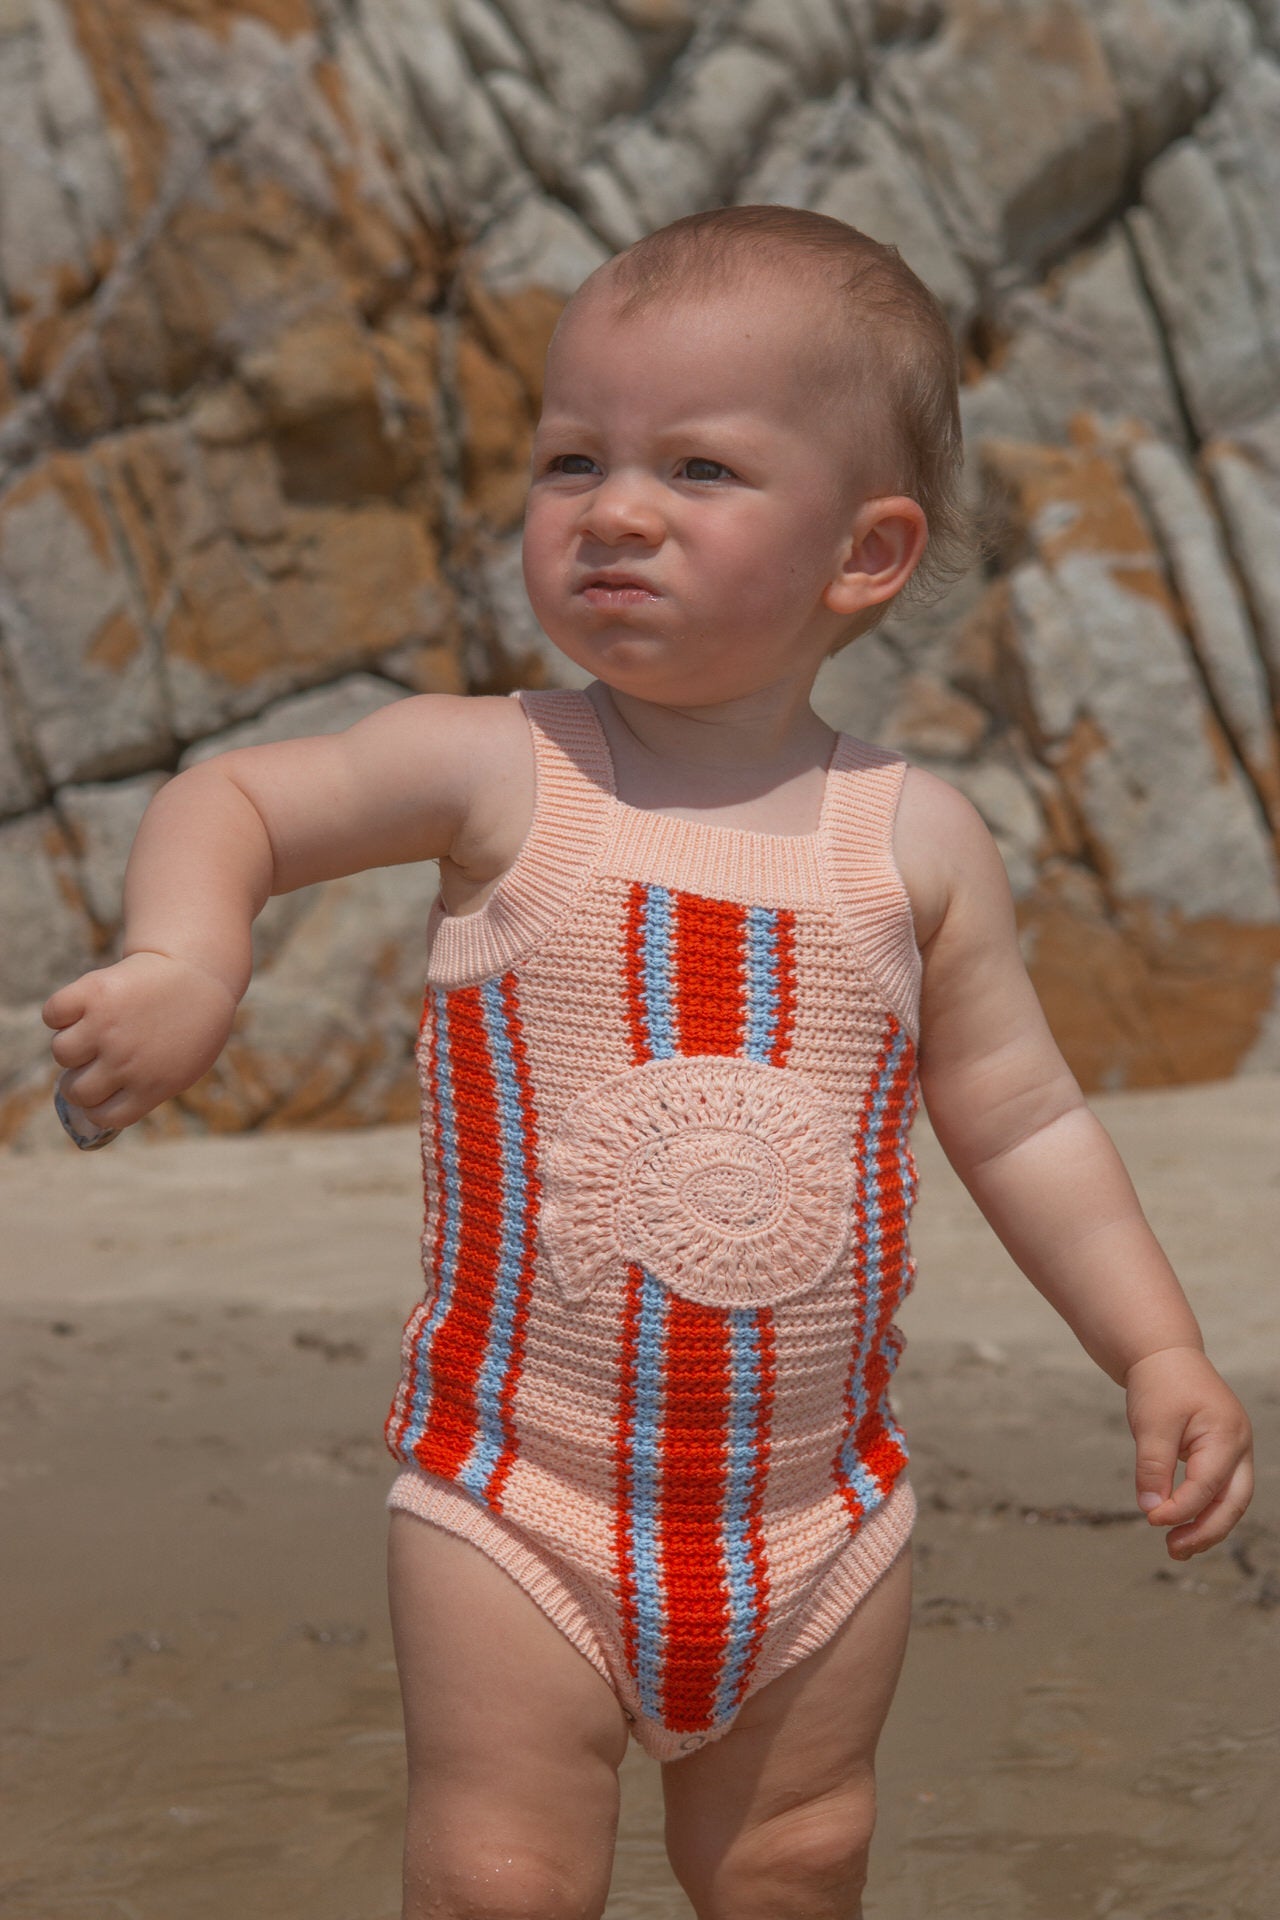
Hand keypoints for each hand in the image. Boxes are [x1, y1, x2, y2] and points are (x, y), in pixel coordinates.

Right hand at [42, 950, 238, 1131]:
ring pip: (61, 1052)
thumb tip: (99, 1109)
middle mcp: (125, 1059)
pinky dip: (61, 1012)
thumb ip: (146, 1090)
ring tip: (94, 1029)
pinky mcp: (92, 992)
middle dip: (79, 1080)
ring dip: (73, 1043)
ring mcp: (106, 1025)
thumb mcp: (183, 1068)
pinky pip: (53, 1014)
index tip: (101, 1092)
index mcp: (150, 1085)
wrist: (197, 968)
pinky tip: (83, 1007)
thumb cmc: (190, 1023)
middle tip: (92, 1062)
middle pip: (76, 1090)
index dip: (97, 1106)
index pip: (102, 1116)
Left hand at [1125, 1346, 1252, 1559]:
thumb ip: (1152, 1467)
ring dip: (1206, 1527)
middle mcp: (1239, 1446)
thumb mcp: (1151, 1423)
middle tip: (1174, 1549)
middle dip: (1206, 1531)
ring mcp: (1235, 1451)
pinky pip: (1219, 1491)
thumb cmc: (1160, 1384)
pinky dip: (1202, 1510)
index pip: (1207, 1485)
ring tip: (1176, 1548)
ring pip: (1230, 1502)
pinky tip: (1180, 1526)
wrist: (1165, 1355)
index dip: (1180, 1508)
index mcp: (1227, 1435)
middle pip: (1233, 1503)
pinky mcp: (1222, 1456)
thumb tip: (1150, 1509)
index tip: (1151, 1518)